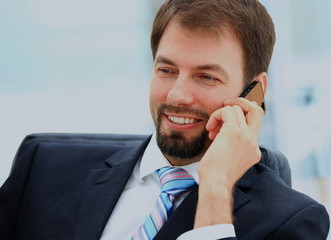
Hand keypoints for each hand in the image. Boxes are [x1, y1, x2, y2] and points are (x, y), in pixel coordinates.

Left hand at [194, 97, 263, 227]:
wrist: (216, 184)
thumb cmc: (216, 175)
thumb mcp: (229, 160)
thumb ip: (232, 146)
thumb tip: (223, 131)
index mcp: (253, 150)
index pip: (255, 124)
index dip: (242, 116)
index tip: (228, 116)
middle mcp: (253, 141)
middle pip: (257, 110)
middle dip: (242, 102)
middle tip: (226, 105)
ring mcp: (246, 136)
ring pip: (237, 109)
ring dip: (220, 114)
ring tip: (212, 129)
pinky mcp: (234, 132)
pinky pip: (227, 111)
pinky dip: (216, 115)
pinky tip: (210, 129)